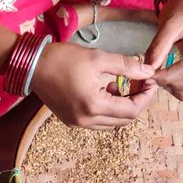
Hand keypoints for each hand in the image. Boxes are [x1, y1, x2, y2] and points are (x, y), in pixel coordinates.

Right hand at [31, 43, 157, 129]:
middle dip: (135, 101)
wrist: (32, 65)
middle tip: (139, 82)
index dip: (145, 97)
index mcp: (94, 106)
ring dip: (121, 107)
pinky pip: (97, 121)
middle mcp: (86, 120)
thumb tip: (148, 71)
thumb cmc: (64, 59)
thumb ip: (126, 67)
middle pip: (123, 120)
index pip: (131, 111)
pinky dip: (107, 109)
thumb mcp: (99, 58)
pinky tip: (104, 90)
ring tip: (121, 85)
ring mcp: (77, 123)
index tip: (150, 81)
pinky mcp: (71, 120)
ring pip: (111, 122)